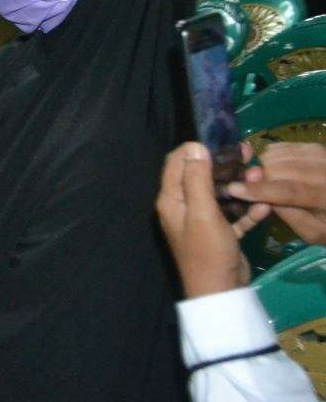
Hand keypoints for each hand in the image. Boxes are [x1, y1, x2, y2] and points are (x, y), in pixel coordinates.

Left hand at [156, 143, 270, 298]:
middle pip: (201, 176)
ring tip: (258, 177)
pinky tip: (263, 207)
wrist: (220, 291)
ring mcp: (202, 220)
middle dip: (223, 166)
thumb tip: (194, 147)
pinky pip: (234, 215)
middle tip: (246, 155)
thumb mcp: (201, 211)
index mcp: (171, 200)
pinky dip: (246, 211)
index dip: (194, 149)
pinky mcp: (220, 233)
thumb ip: (197, 179)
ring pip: (220, 195)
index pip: (176, 163)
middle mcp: (183, 207)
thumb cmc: (206, 250)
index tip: (218, 141)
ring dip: (239, 187)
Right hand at [228, 142, 325, 243]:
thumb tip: (260, 197)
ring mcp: (323, 156)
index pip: (290, 191)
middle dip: (259, 176)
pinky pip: (286, 146)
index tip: (234, 189)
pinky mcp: (317, 147)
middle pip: (282, 168)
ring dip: (264, 165)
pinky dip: (272, 155)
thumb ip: (288, 215)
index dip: (261, 190)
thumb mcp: (312, 232)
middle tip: (244, 184)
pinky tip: (270, 166)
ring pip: (281, 154)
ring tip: (258, 178)